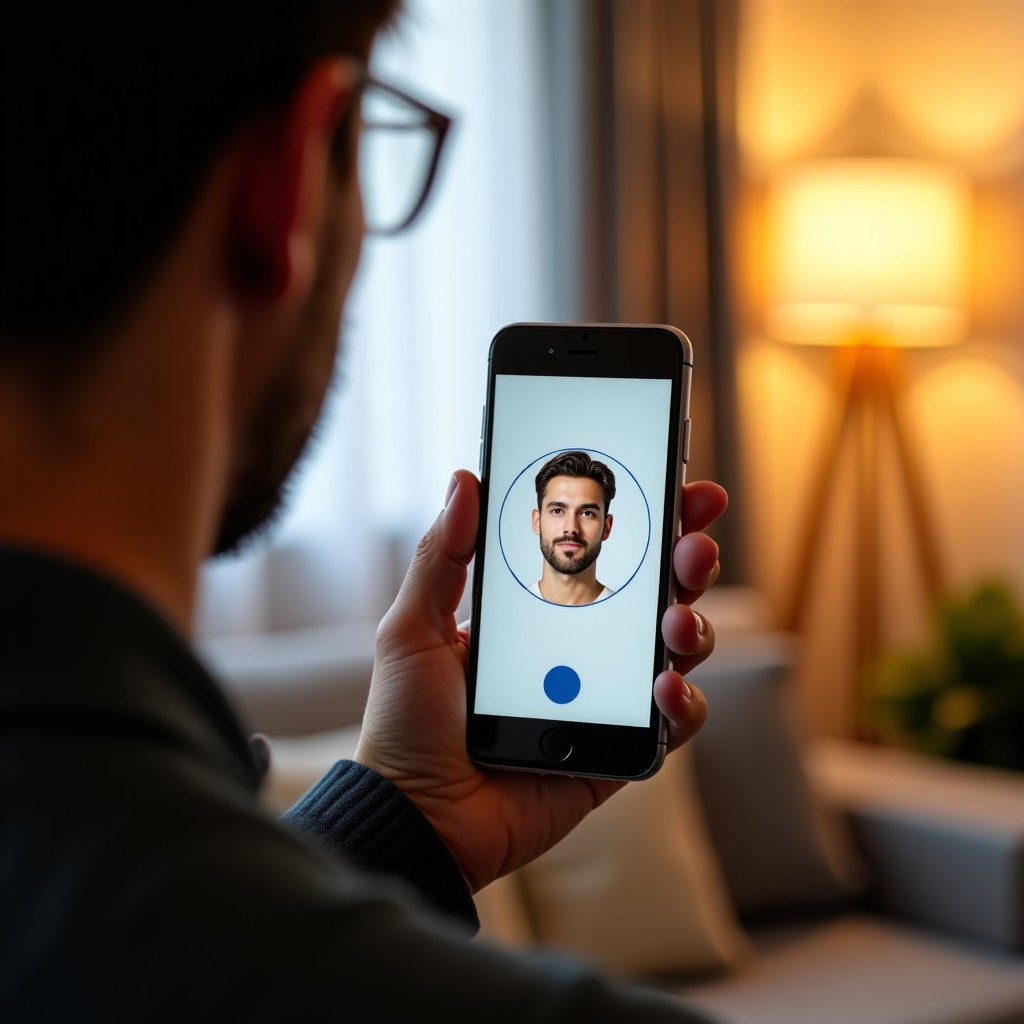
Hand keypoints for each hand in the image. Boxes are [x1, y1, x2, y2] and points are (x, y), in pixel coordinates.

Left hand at [354, 469, 727, 892]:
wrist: (416, 818)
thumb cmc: (406, 725)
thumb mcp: (412, 629)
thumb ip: (442, 557)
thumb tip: (464, 479)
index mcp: (539, 617)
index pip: (604, 557)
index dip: (646, 521)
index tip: (678, 483)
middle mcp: (580, 653)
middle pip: (654, 595)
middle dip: (687, 560)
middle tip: (694, 542)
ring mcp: (605, 701)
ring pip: (676, 651)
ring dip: (693, 624)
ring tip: (677, 620)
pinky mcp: (619, 752)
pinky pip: (672, 723)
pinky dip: (683, 701)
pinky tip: (662, 686)